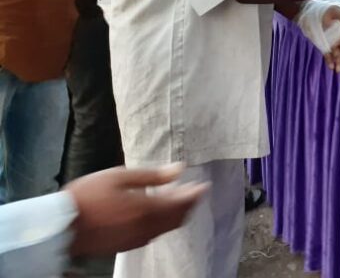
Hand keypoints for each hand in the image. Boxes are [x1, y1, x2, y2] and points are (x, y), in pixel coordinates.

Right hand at [66, 164, 207, 256]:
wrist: (60, 226)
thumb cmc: (88, 195)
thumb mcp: (120, 176)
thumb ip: (153, 175)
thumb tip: (179, 169)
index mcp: (146, 210)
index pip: (181, 204)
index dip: (195, 194)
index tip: (204, 184)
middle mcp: (145, 228)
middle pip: (177, 219)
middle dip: (188, 204)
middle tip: (193, 190)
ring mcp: (135, 240)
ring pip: (166, 228)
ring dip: (176, 214)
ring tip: (178, 198)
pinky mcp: (125, 245)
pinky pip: (152, 234)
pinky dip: (162, 222)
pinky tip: (156, 212)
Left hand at [320, 5, 339, 72]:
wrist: (312, 15)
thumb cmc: (326, 10)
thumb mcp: (334, 10)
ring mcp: (333, 44)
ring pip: (339, 55)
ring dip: (339, 62)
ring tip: (338, 70)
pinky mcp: (325, 47)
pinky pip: (329, 55)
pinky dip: (330, 61)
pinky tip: (330, 66)